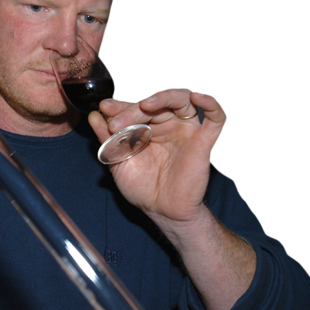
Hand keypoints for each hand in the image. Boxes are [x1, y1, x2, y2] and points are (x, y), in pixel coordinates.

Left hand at [88, 89, 226, 225]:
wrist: (161, 211)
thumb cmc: (142, 187)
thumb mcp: (117, 160)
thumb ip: (106, 138)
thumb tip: (94, 116)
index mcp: (146, 126)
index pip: (134, 107)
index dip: (119, 106)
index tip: (104, 108)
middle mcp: (166, 124)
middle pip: (153, 104)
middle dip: (132, 110)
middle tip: (116, 123)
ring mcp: (184, 131)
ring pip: (180, 100)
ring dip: (161, 98)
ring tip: (145, 105)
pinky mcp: (202, 142)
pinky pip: (215, 118)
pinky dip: (210, 104)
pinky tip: (198, 98)